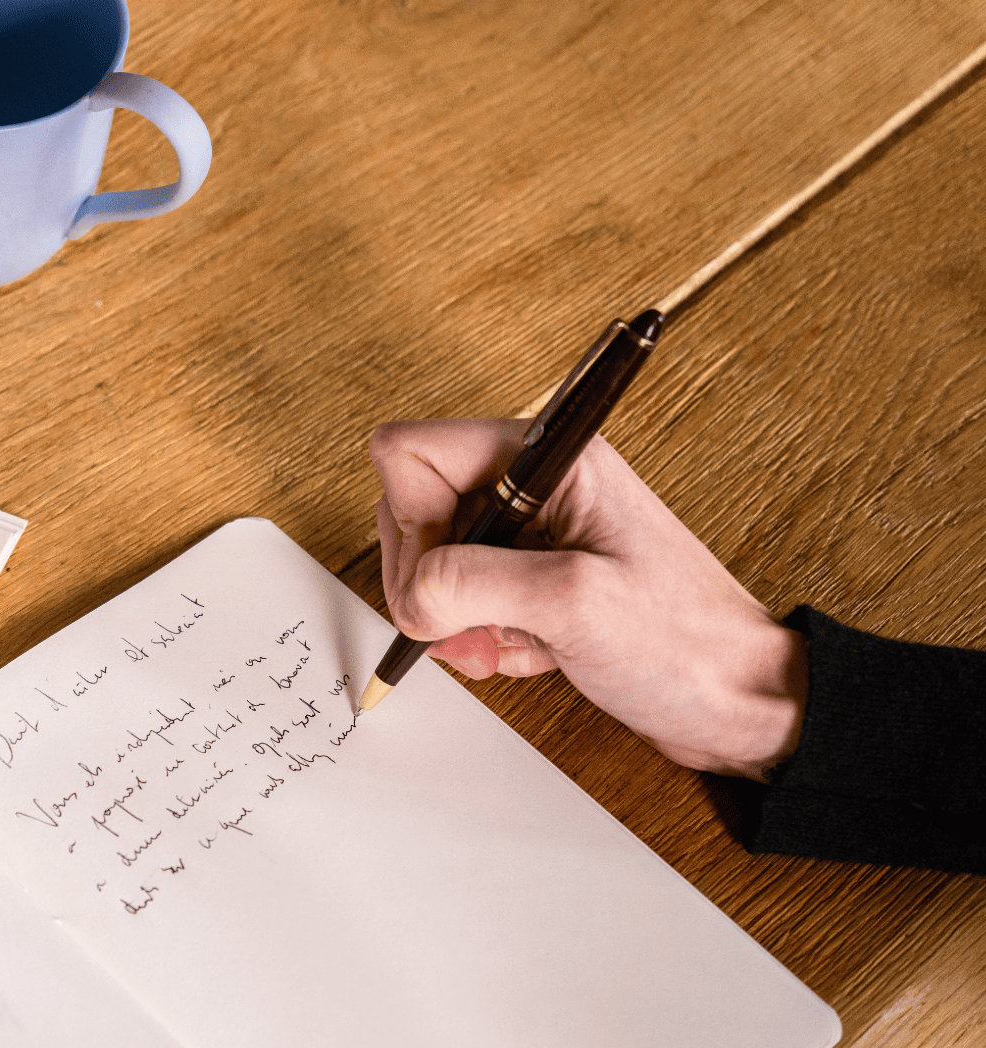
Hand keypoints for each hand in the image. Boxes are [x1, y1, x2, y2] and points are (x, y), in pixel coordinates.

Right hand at [369, 419, 807, 779]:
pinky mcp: (532, 576)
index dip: (410, 522)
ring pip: (432, 558)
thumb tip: (411, 594)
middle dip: (428, 579)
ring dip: (453, 615)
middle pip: (412, 505)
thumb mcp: (573, 604)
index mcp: (550, 460)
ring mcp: (532, 531)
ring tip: (504, 646)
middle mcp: (535, 484)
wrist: (742, 699)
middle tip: (469, 626)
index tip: (441, 582)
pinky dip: (478, 633)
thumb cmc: (686, 644)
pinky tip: (527, 652)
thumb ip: (474, 583)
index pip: (415, 453)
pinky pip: (461, 596)